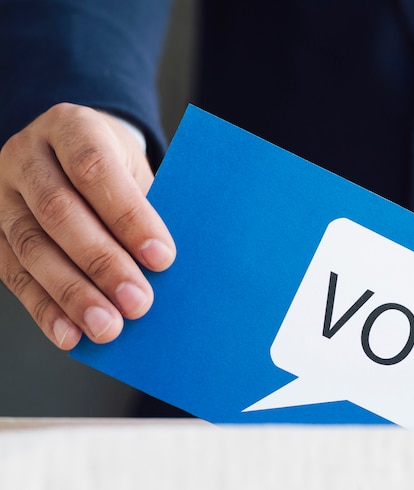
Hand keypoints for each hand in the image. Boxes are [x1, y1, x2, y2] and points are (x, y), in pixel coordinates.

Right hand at [0, 103, 175, 349]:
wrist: (69, 149)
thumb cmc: (115, 164)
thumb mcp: (134, 167)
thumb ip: (145, 206)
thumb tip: (163, 268)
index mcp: (72, 127)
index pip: (95, 169)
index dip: (128, 216)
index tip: (162, 258)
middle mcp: (27, 155)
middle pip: (59, 212)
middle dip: (101, 263)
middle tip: (138, 303)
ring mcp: (0, 193)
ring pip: (31, 247)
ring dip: (72, 294)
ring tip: (107, 328)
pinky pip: (12, 273)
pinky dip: (43, 307)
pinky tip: (69, 333)